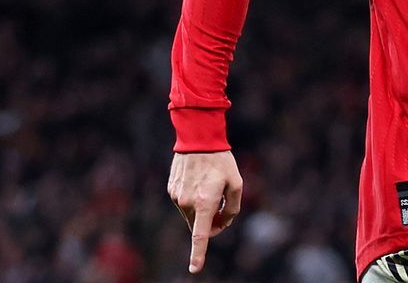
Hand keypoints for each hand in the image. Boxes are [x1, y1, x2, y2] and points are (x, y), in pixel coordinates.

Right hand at [167, 151, 243, 273]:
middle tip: (223, 208)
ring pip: (191, 215)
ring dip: (201, 210)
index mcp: (205, 202)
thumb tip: (222, 222)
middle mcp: (187, 203)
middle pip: (199, 226)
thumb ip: (232, 207)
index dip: (198, 253)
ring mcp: (176, 197)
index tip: (195, 269)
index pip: (201, 234)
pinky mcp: (171, 190)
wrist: (197, 139)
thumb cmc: (221, 161)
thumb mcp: (236, 183)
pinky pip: (183, 203)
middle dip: (211, 224)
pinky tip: (199, 181)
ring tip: (210, 187)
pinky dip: (193, 200)